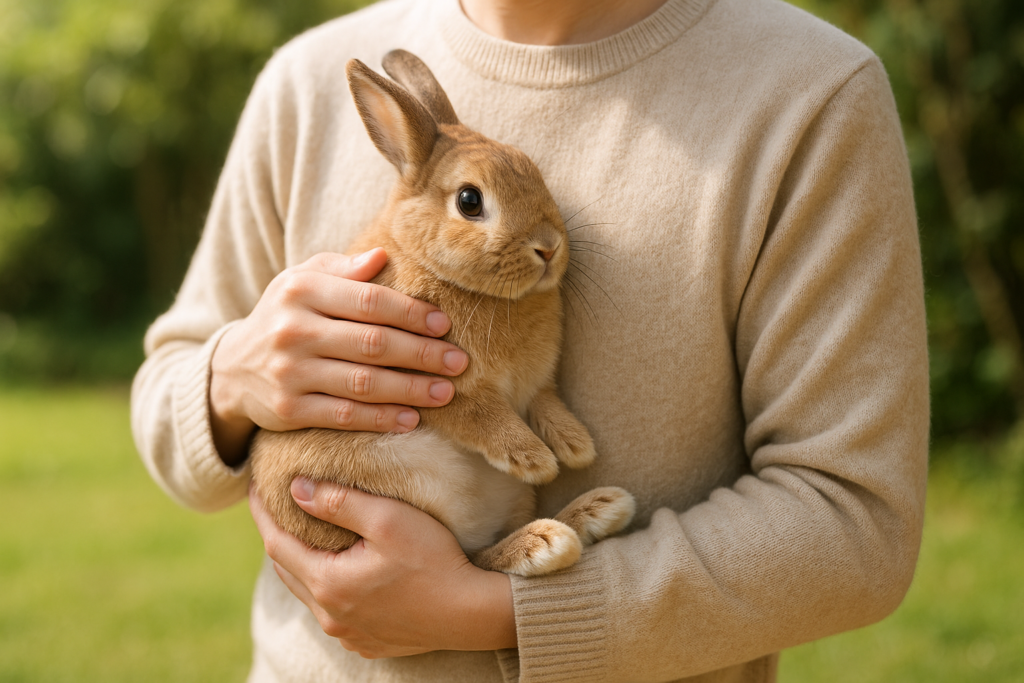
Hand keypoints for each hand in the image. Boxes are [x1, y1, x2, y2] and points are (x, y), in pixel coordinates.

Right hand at [210, 249, 468, 464]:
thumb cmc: (285, 316)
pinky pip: (345, 415)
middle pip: (373, 343)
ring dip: (411, 389)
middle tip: (458, 362)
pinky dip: (381, 419)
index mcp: (301, 290)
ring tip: (445, 392)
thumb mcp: (302, 281)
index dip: (411, 313)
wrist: (232, 368)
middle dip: (422, 354)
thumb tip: (382, 256)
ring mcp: (289, 372)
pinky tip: (411, 419)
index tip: (444, 325)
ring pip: (364, 383)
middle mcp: (293, 330)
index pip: (369, 301)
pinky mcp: (288, 410)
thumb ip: (341, 268)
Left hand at [249, 478, 516, 657]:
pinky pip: (333, 612)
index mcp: (328, 584)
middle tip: (276, 506)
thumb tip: (297, 488)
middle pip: (287, 570)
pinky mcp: (367, 643)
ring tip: (304, 533)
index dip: (262, 513)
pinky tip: (339, 569)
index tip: (255, 486)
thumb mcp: (388, 518)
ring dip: (301, 562)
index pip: (276, 544)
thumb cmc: (434, 560)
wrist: (472, 612)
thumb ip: (339, 501)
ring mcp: (348, 634)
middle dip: (278, 536)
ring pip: (308, 593)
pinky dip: (326, 586)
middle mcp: (330, 616)